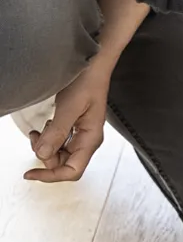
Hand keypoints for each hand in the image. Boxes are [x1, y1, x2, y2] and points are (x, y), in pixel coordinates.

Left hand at [24, 60, 111, 182]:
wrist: (93, 65)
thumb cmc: (88, 82)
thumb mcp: (69, 107)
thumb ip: (57, 132)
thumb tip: (43, 155)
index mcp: (91, 139)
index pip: (73, 171)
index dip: (51, 176)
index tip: (30, 173)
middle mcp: (88, 140)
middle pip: (63, 164)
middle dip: (45, 156)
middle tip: (36, 138)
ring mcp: (82, 135)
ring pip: (59, 154)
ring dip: (45, 146)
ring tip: (40, 130)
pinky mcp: (75, 129)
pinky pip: (59, 143)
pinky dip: (48, 139)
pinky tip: (46, 127)